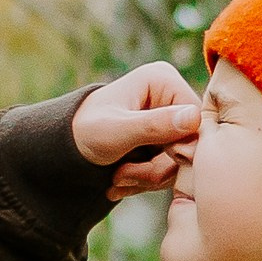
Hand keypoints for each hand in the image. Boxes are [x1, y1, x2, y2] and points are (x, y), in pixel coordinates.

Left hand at [72, 63, 203, 200]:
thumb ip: (153, 126)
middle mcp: (171, 96)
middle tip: (123, 178)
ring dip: (149, 178)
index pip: (196, 122)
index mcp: (163, 80)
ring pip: (181, 161)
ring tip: (118, 179)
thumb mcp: (115, 131)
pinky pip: (171, 167)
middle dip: (157, 170)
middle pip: (190, 145)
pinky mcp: (166, 139)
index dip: (178, 152)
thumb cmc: (84, 131)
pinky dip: (146, 181)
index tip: (146, 169)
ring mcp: (170, 118)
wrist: (65, 148)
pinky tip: (122, 181)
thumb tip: (194, 119)